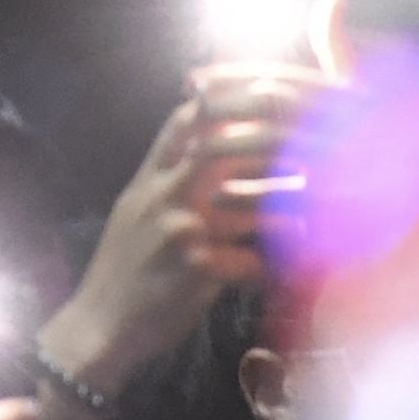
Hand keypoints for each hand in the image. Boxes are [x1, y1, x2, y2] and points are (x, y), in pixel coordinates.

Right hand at [49, 71, 305, 390]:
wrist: (99, 325)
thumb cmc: (121, 268)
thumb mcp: (134, 212)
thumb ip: (165, 178)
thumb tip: (206, 149)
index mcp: (147, 180)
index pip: (183, 123)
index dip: (224, 103)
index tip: (266, 94)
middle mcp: (162, 196)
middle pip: (221, 151)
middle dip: (268, 145)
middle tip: (309, 143)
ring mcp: (180, 231)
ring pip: (251, 207)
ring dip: (288, 206)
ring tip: (319, 206)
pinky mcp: (197, 271)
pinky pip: (253, 259)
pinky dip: (278, 260)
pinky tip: (298, 260)